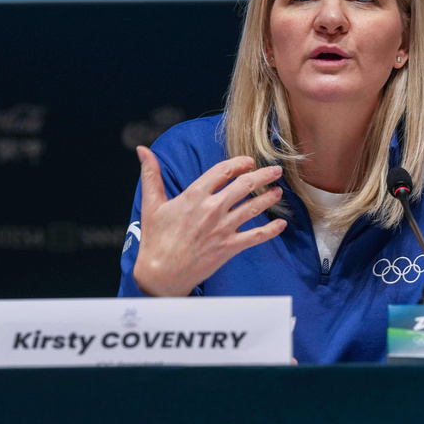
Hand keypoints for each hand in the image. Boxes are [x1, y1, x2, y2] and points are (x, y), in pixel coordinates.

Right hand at [133, 146, 286, 295]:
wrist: (161, 274)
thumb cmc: (156, 239)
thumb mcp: (151, 204)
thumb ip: (151, 175)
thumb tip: (142, 150)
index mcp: (194, 196)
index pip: (223, 171)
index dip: (239, 163)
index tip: (249, 161)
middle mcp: (212, 209)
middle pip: (244, 185)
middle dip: (263, 175)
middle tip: (274, 170)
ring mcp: (223, 229)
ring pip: (254, 208)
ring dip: (270, 198)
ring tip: (279, 191)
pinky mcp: (229, 248)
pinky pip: (256, 237)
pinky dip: (271, 230)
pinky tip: (281, 225)